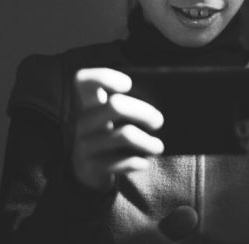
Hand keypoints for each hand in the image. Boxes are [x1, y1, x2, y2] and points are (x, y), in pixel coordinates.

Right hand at [72, 68, 163, 191]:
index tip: (128, 84)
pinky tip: (144, 163)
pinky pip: (121, 162)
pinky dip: (137, 162)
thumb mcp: (114, 120)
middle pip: (115, 105)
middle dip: (144, 111)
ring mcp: (85, 145)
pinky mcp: (91, 167)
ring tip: (159, 146)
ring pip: (124, 135)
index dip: (104, 77)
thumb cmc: (111, 136)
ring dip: (147, 141)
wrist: (89, 172)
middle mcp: (84, 122)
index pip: (83, 80)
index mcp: (89, 104)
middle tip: (159, 121)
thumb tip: (165, 105)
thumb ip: (130, 108)